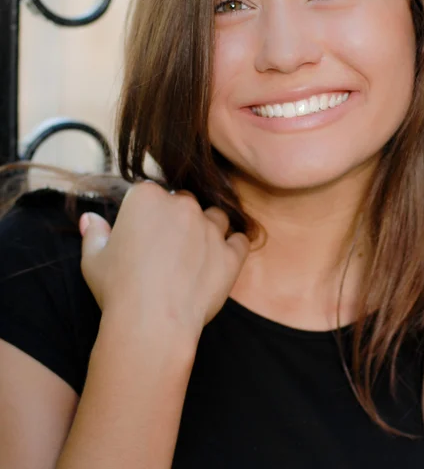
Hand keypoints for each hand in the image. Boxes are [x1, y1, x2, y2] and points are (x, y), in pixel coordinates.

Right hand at [79, 181, 248, 342]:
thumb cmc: (118, 289)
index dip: (145, 212)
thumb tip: (90, 218)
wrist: (152, 323)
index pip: (149, 193)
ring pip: (215, 217)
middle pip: (184, 202)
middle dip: (177, 218)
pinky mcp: (231, 253)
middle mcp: (183, 205)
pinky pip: (239, 240)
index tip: (142, 232)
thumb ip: (95, 233)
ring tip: (195, 253)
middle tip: (168, 247)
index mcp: (147, 198)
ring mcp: (211, 228)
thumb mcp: (93, 259)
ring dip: (207, 228)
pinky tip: (222, 259)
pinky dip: (233, 247)